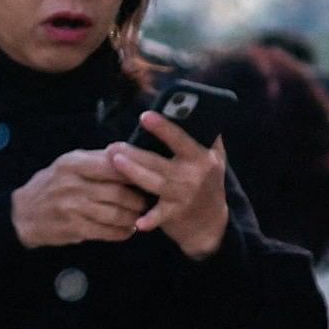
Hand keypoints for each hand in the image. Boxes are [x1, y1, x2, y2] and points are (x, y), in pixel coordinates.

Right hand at [11, 150, 150, 248]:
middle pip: (119, 192)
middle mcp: (73, 185)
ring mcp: (73, 208)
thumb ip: (97, 159)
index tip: (148, 177)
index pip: (115, 166)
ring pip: (115, 214)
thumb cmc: (51, 185)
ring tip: (138, 216)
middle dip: (138, 199)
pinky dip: (121, 233)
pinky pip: (106, 232)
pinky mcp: (73, 229)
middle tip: (146, 202)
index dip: (136, 172)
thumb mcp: (69, 163)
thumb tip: (128, 152)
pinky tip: (127, 230)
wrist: (22, 214)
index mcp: (74, 164)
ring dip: (132, 218)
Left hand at [103, 115, 232, 257]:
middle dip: (134, 153)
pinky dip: (149, 219)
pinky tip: (137, 222)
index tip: (144, 116)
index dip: (163, 128)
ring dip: (132, 172)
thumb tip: (196, 106)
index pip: (181, 139)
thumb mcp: (214, 157)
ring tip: (114, 160)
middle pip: (159, 162)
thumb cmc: (207, 181)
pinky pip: (158, 215)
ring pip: (153, 182)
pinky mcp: (175, 214)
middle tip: (113, 146)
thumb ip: (207, 135)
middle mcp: (193, 175)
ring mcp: (183, 195)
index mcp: (202, 157)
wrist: (211, 221)